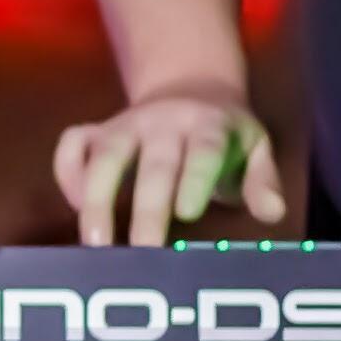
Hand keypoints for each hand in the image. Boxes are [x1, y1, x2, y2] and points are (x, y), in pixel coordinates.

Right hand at [54, 90, 288, 247]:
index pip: (202, 150)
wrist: (192, 88)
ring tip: (96, 241)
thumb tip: (273, 212)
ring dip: (96, 196)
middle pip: (152, 164)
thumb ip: (262, 180)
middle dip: (146, 208)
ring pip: (104, 154)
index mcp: (208, 125)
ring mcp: (125, 124)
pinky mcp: (98, 130)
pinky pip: (72, 143)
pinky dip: (67, 172)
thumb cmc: (226, 136)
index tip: (187, 213)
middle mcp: (163, 121)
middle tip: (143, 252)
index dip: (193, 178)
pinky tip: (77, 205)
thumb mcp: (255, 148)